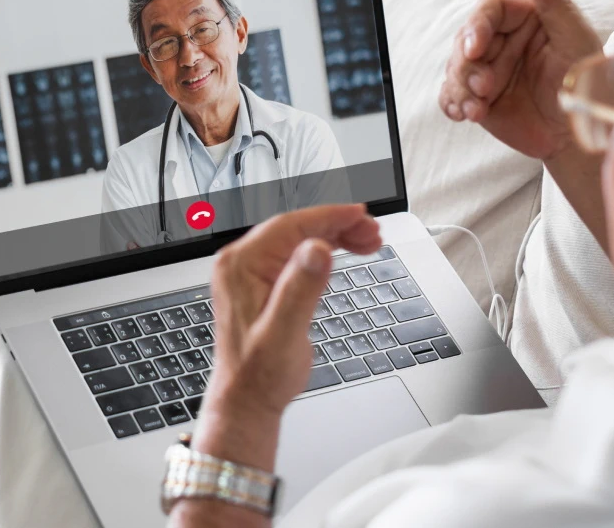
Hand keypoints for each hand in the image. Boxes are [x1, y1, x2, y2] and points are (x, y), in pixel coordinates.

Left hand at [195, 205, 382, 469]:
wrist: (247, 399)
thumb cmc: (260, 374)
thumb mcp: (284, 332)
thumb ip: (300, 289)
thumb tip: (317, 250)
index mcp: (240, 266)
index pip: (290, 225)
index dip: (329, 217)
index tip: (360, 214)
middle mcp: (241, 263)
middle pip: (296, 229)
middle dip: (337, 226)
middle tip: (373, 233)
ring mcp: (250, 272)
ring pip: (298, 240)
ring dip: (333, 237)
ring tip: (368, 241)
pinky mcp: (262, 283)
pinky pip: (295, 255)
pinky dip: (322, 251)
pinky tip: (343, 252)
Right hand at [438, 0, 600, 160]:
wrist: (581, 134)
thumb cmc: (586, 82)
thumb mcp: (575, 39)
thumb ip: (554, 1)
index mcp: (524, 19)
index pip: (488, 10)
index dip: (476, 26)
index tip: (475, 48)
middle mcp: (502, 41)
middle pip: (464, 40)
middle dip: (467, 66)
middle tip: (484, 87)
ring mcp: (487, 70)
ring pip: (454, 68)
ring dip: (460, 88)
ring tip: (477, 109)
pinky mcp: (478, 97)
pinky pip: (451, 95)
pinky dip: (452, 103)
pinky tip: (464, 114)